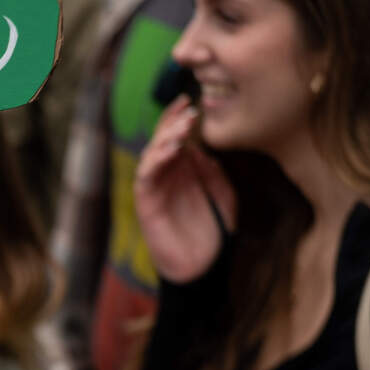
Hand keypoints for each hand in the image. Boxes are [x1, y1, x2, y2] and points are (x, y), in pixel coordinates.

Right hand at [134, 95, 236, 283]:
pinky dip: (157, 159)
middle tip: (189, 110)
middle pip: (162, 140)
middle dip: (173, 123)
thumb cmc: (213, 234)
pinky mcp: (146, 202)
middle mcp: (166, 176)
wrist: (200, 267)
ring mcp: (154, 188)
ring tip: (183, 127)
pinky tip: (173, 149)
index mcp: (183, 172)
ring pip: (152, 153)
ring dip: (166, 137)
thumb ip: (214, 174)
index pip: (175, 138)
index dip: (179, 119)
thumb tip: (201, 151)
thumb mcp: (224, 197)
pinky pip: (146, 175)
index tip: (191, 102)